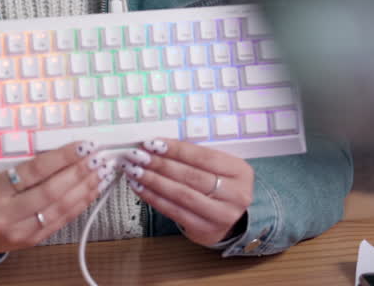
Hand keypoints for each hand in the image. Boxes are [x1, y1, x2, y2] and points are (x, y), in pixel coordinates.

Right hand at [0, 140, 112, 252]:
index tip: (82, 146)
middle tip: (98, 158)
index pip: (34, 171)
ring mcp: (20, 231)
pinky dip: (81, 203)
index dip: (62, 158)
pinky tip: (92, 190)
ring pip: (61, 208)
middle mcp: (6, 214)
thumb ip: (25, 163)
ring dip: (86, 188)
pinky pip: (62, 221)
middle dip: (79, 172)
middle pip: (51, 191)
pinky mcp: (33, 241)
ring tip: (101, 172)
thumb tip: (64, 149)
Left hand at [121, 138, 253, 246]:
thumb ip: (194, 156)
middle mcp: (235, 194)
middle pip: (191, 176)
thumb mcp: (220, 168)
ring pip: (181, 194)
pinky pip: (174, 211)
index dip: (176, 149)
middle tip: (138, 156)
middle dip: (160, 164)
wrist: (234, 220)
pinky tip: (140, 188)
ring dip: (153, 181)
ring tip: (134, 171)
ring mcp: (221, 215)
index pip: (204, 157)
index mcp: (239, 171)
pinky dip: (154, 198)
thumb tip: (157, 145)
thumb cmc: (221, 187)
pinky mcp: (204, 229)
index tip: (153, 143)